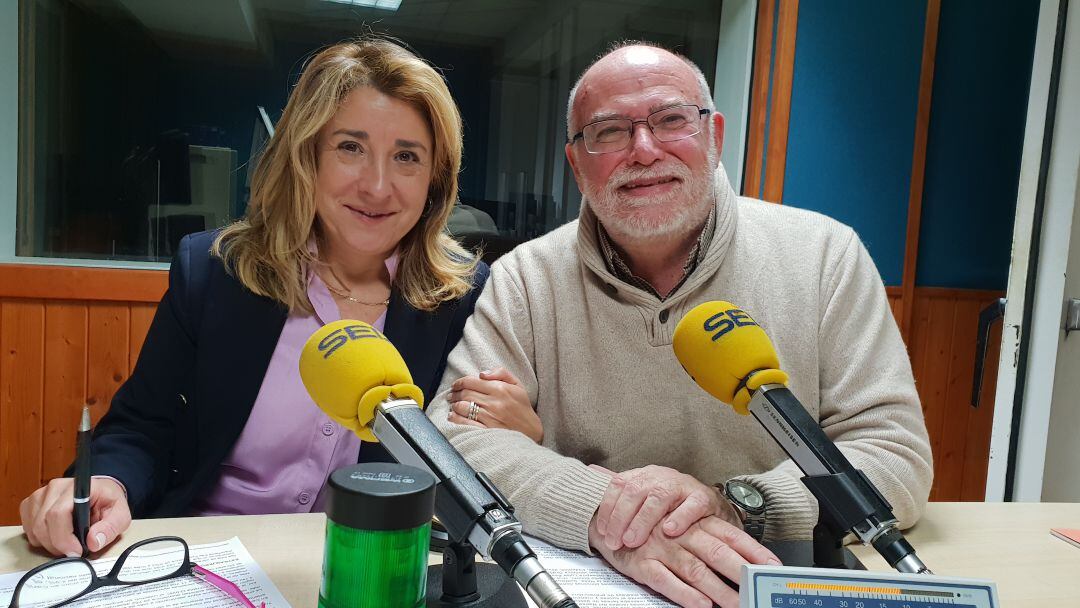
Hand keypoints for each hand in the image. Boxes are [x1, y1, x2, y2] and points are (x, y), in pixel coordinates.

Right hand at [20, 477, 131, 556]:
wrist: (100, 492)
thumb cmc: (108, 502)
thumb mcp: (121, 515)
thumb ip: (110, 528)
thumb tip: (93, 542)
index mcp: (78, 487)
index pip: (58, 513)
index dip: (64, 538)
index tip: (76, 551)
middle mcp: (55, 488)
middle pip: (43, 525)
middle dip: (58, 545)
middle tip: (74, 550)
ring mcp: (40, 495)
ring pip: (34, 529)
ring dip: (49, 544)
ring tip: (68, 541)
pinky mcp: (31, 504)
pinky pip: (28, 529)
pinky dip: (40, 539)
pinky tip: (56, 535)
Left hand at [447, 368, 542, 442]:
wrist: (532, 431)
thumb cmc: (523, 408)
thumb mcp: (518, 385)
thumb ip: (501, 373)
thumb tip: (481, 373)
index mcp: (500, 389)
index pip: (472, 381)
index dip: (459, 382)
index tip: (455, 385)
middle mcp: (494, 402)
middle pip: (465, 394)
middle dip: (455, 393)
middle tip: (451, 395)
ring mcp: (489, 418)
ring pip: (463, 407)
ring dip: (454, 405)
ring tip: (453, 405)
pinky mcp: (486, 431)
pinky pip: (465, 423)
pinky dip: (455, 418)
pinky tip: (453, 416)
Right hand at [590, 513, 779, 607]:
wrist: (603, 514)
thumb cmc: (646, 522)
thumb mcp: (679, 523)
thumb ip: (707, 537)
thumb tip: (742, 558)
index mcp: (692, 521)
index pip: (729, 534)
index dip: (752, 550)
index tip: (773, 566)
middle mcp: (679, 533)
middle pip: (715, 551)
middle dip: (740, 572)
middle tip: (756, 590)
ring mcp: (660, 548)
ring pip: (694, 568)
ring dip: (717, 589)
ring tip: (735, 604)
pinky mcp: (641, 563)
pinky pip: (665, 580)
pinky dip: (684, 593)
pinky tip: (701, 604)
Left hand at [591, 464, 741, 550]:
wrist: (712, 506)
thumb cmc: (673, 505)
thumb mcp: (645, 496)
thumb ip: (620, 489)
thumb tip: (589, 471)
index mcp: (644, 476)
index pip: (619, 484)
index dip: (607, 508)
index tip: (601, 531)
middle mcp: (661, 477)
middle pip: (635, 490)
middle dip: (621, 517)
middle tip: (615, 541)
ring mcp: (683, 485)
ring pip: (659, 497)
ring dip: (643, 520)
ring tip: (634, 540)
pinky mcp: (704, 497)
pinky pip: (692, 505)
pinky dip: (680, 517)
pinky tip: (669, 531)